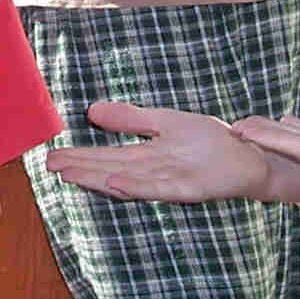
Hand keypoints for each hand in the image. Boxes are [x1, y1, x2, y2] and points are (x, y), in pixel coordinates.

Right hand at [42, 100, 273, 203]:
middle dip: (81, 169)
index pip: (107, 157)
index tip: (52, 156)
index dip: (80, 157)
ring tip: (72, 174)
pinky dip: (137, 187)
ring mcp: (170, 181)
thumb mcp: (164, 122)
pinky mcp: (190, 188)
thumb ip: (131, 118)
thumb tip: (92, 110)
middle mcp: (153, 172)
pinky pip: (160, 188)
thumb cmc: (211, 142)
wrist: (249, 155)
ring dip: (99, 179)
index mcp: (146, 157)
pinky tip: (116, 183)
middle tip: (50, 167)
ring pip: (127, 180)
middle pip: (110, 170)